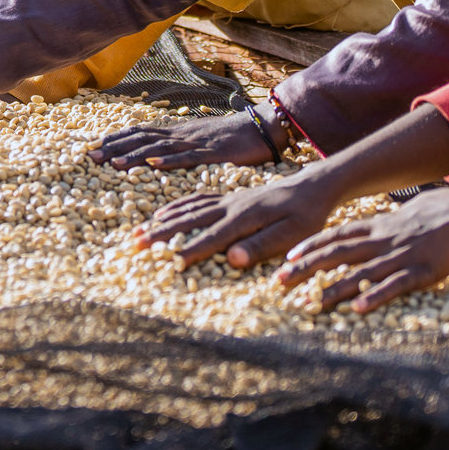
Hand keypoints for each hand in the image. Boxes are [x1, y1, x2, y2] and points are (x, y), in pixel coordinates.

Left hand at [90, 109, 280, 171]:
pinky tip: (152, 165)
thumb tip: (161, 156)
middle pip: (142, 138)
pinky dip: (168, 161)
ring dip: (133, 156)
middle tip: (90, 156)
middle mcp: (182, 135)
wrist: (264, 127)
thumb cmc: (235, 138)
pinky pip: (187, 158)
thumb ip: (184, 148)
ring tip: (111, 163)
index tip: (95, 145)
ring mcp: (196, 143)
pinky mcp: (212, 154)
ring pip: (158, 149)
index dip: (117, 138)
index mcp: (179, 132)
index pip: (141, 132)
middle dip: (114, 147)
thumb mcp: (203, 141)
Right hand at [134, 172, 344, 270]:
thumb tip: (232, 258)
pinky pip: (196, 200)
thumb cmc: (306, 215)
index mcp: (245, 217)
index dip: (190, 250)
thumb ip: (262, 245)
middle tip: (136, 246)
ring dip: (162, 221)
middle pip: (190, 221)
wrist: (312, 186)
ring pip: (188, 209)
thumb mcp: (292, 234)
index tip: (168, 263)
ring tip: (140, 231)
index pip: (213, 237)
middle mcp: (230, 206)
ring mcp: (227, 200)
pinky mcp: (227, 197)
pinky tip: (163, 213)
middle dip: (162, 235)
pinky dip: (176, 207)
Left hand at [277, 182, 448, 313]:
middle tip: (281, 280)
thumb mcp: (413, 207)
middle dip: (308, 267)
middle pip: (339, 253)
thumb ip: (393, 218)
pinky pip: (395, 286)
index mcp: (383, 224)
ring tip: (312, 301)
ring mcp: (404, 255)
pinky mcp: (425, 272)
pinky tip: (358, 308)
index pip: (339, 235)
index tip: (289, 256)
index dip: (312, 246)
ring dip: (335, 288)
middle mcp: (387, 239)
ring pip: (362, 273)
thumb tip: (381, 221)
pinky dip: (376, 297)